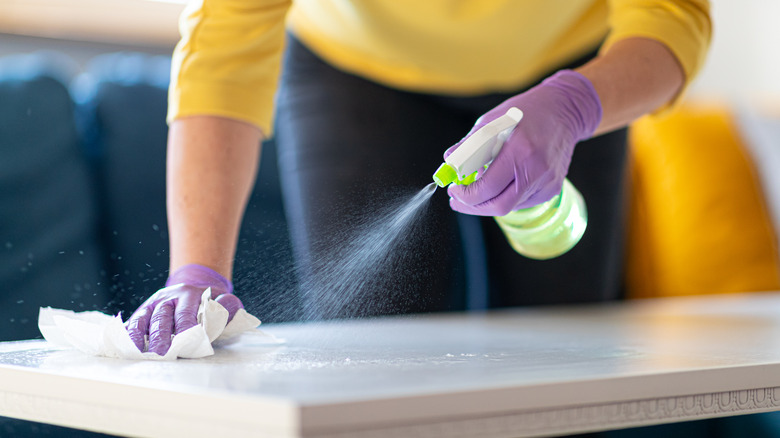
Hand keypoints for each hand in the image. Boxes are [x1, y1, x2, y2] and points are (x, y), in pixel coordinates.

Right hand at [125, 264, 242, 354]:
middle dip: (161, 336)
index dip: (185, 329)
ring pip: (143, 319)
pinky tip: (127, 347)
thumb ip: (227, 305)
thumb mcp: (223, 299)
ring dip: (140, 336)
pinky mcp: (143, 312)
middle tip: (161, 353)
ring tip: (139, 353)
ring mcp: (153, 304)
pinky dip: (128, 334)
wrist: (195, 287)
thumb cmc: (210, 302)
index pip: (185, 313)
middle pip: (162, 317)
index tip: (186, 344)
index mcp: (189, 294)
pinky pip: (133, 322)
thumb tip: (223, 308)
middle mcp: (168, 297)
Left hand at [446, 70, 601, 215]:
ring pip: (510, 205)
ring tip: (478, 185)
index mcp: (519, 151)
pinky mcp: (553, 188)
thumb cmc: (525, 112)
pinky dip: (506, 195)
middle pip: (499, 206)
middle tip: (457, 200)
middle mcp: (537, 170)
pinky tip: (502, 181)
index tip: (453, 190)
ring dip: (489, 200)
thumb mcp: (492, 121)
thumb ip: (469, 145)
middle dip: (473, 207)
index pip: (487, 188)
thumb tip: (449, 162)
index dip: (466, 195)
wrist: (565, 110)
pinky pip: (523, 201)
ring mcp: (547, 182)